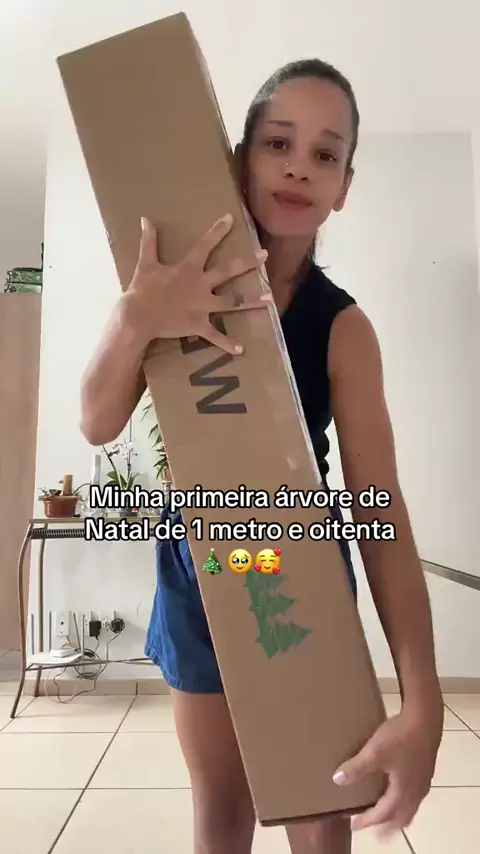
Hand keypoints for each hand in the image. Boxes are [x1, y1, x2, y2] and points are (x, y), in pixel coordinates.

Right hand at [122, 214, 270, 354]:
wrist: (138, 316)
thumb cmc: (142, 290)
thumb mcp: (145, 263)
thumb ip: (149, 241)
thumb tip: (145, 219)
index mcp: (188, 268)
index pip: (206, 245)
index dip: (218, 230)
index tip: (230, 218)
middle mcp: (200, 285)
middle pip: (228, 271)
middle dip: (248, 263)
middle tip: (265, 256)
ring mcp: (202, 306)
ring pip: (232, 302)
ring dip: (251, 301)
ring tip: (269, 299)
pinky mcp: (198, 325)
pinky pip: (215, 336)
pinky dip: (227, 344)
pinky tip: (241, 349)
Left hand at [333, 708, 441, 835]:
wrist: (425, 717)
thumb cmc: (400, 737)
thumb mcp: (375, 752)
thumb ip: (357, 768)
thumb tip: (337, 780)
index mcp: (402, 792)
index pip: (383, 814)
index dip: (367, 820)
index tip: (353, 824)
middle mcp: (415, 792)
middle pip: (401, 818)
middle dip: (385, 824)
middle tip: (371, 827)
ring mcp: (423, 781)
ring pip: (410, 807)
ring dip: (396, 814)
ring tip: (384, 813)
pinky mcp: (426, 770)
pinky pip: (414, 796)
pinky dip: (403, 801)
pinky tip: (397, 789)